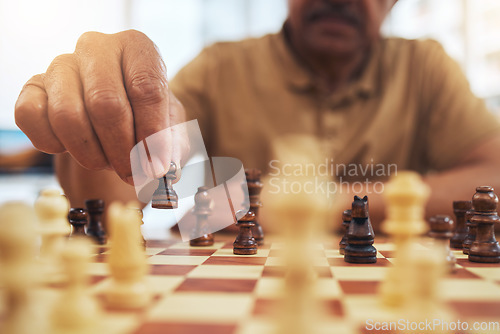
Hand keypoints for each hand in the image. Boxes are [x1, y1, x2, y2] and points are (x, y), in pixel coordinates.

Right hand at [15, 30, 187, 184]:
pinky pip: (31, 117)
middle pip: (105, 104)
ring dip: (91, 153)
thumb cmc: (146, 117)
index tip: (156, 166)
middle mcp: (97, 48)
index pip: (146, 88)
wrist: (116, 114)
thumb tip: (160, 167)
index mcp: (137, 48)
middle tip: (132, 173)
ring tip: (107, 162)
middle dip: (122, 150)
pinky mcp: (34, 86)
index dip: (152, 134)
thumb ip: (170, 146)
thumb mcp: (170, 129)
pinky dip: (53, 144)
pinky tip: (73, 148)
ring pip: (68, 116)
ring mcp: (61, 65)